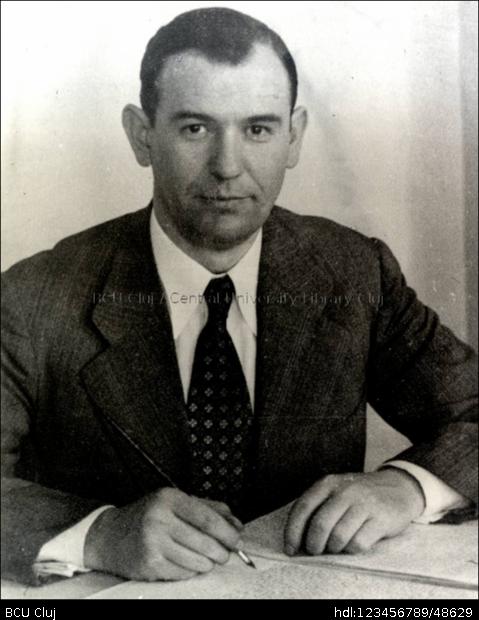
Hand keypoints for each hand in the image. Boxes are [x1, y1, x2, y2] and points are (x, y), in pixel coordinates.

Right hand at [84, 488, 242, 580]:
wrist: (110, 536)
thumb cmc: (148, 516)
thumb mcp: (175, 502)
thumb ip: (208, 508)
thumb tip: (236, 524)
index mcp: (169, 499)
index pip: (207, 518)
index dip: (227, 532)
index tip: (237, 539)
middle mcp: (159, 519)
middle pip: (205, 542)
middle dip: (221, 551)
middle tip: (225, 553)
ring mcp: (153, 544)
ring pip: (197, 561)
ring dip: (207, 563)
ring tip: (206, 558)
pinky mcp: (150, 565)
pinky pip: (183, 573)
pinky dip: (191, 571)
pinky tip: (186, 562)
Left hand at [284, 469, 424, 555]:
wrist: (398, 487)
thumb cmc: (360, 494)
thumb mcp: (336, 490)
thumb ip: (318, 506)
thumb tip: (297, 538)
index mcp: (328, 483)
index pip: (303, 508)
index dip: (293, 531)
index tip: (290, 548)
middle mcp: (345, 491)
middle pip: (320, 525)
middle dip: (314, 545)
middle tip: (316, 551)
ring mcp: (364, 504)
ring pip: (338, 537)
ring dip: (333, 549)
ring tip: (336, 547)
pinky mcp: (381, 519)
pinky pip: (358, 543)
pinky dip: (351, 550)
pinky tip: (353, 544)